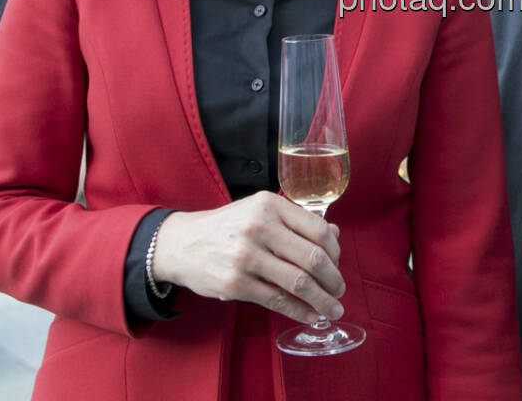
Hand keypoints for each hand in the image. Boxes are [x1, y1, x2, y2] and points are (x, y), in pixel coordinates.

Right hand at [150, 192, 345, 324]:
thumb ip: (296, 221)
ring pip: (298, 282)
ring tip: (332, 309)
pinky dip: (299, 311)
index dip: (335, 251)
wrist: (182, 243)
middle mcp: (259, 227)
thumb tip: (335, 234)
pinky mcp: (235, 283)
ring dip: (322, 300)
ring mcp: (246, 257)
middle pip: (312, 258)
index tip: (338, 263)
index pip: (318, 229)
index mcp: (269, 206)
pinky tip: (310, 316)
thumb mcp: (260, 212)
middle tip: (339, 290)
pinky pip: (277, 301)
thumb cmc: (228, 227)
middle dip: (333, 279)